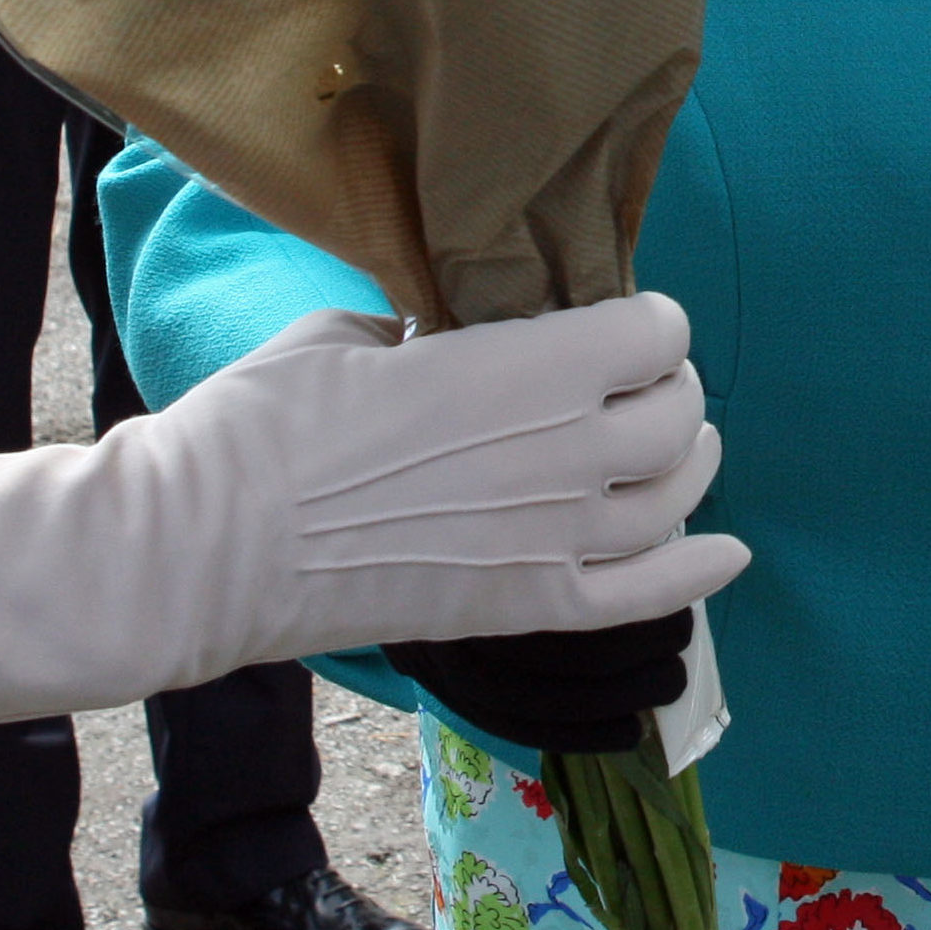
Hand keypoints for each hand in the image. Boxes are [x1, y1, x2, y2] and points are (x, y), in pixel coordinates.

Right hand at [0, 295, 741, 752]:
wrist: (204, 549)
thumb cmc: (264, 425)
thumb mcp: (352, 335)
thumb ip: (432, 334)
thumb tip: (452, 339)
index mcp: (531, 369)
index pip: (652, 329)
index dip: (640, 321)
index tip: (612, 323)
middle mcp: (567, 453)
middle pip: (676, 412)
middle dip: (665, 388)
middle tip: (632, 386)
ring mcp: (556, 538)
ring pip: (674, 495)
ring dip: (684, 465)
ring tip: (669, 450)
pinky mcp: (527, 608)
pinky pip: (647, 595)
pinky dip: (697, 571)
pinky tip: (726, 553)